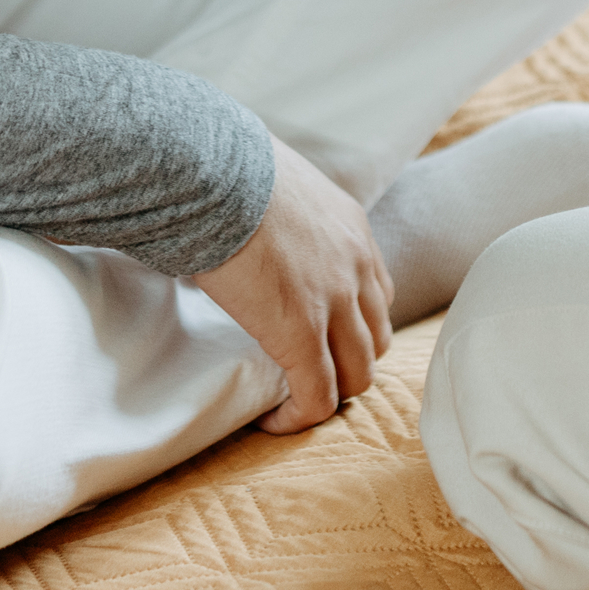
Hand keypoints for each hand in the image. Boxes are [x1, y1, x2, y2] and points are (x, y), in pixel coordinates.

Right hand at [192, 134, 393, 434]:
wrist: (211, 171)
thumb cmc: (223, 168)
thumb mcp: (271, 182)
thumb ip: (274, 210)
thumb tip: (236, 217)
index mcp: (351, 228)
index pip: (377, 292)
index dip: (353, 325)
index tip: (320, 337)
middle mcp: (355, 265)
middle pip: (376, 338)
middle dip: (349, 363)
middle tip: (310, 374)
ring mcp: (334, 301)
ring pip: (357, 373)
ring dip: (330, 392)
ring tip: (294, 399)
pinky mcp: (301, 333)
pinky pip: (318, 394)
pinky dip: (299, 416)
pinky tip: (271, 421)